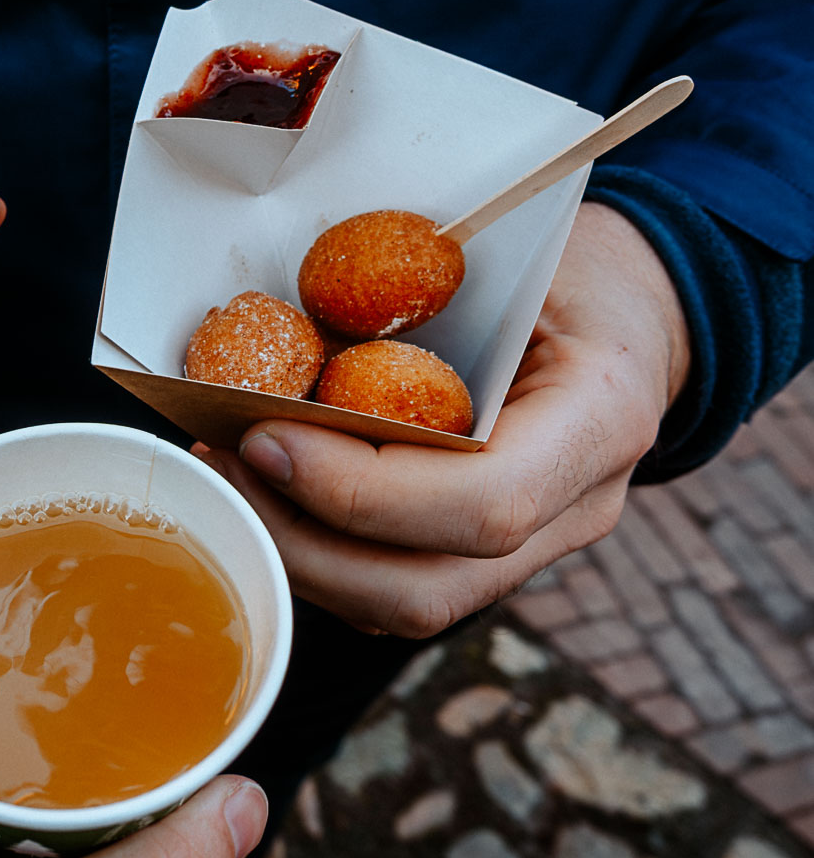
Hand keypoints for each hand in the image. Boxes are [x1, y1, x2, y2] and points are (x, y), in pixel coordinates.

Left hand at [196, 203, 691, 637]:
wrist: (635, 317)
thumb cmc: (568, 266)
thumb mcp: (519, 251)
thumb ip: (426, 297)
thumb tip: (278, 321)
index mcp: (602, 421)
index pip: (483, 503)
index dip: (360, 489)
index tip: (264, 436)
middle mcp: (580, 508)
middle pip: (427, 587)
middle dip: (301, 539)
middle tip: (221, 463)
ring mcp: (538, 549)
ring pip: (401, 605)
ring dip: (292, 554)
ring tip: (225, 477)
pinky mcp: (488, 559)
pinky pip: (390, 586)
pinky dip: (314, 553)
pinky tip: (263, 493)